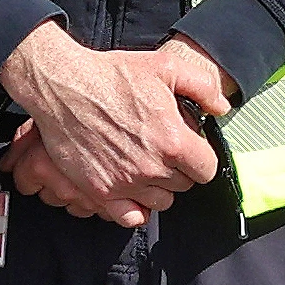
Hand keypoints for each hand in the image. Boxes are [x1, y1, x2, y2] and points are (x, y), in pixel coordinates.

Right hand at [2, 22, 223, 224]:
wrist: (63, 86)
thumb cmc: (111, 74)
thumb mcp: (165, 66)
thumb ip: (202, 87)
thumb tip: (222, 108)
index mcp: (173, 140)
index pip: (207, 170)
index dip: (201, 159)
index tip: (190, 150)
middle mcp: (151, 166)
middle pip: (183, 186)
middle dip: (179, 170)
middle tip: (163, 151)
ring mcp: (125, 182)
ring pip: (160, 202)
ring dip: (158, 188)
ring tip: (147, 166)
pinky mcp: (100, 190)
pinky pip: (130, 217)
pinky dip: (135, 209)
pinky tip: (132, 190)